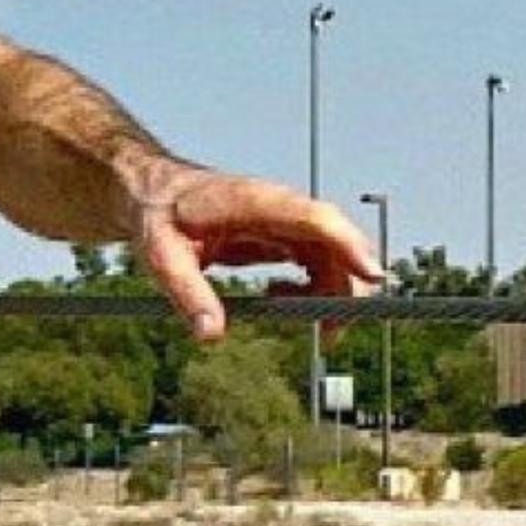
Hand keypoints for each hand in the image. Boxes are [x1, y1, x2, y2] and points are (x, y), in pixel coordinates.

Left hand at [132, 166, 383, 340]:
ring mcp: (285, 218)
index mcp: (254, 202)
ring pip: (330, 253)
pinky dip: (310, 285)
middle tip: (331, 332)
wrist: (154, 191)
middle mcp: (279, 206)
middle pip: (334, 241)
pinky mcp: (283, 231)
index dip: (348, 245)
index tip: (372, 275)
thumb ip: (187, 294)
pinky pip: (314, 259)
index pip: (315, 218)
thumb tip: (212, 334)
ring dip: (328, 290)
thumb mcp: (161, 258)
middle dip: (346, 284)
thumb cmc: (158, 216)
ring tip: (295, 315)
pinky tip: (277, 297)